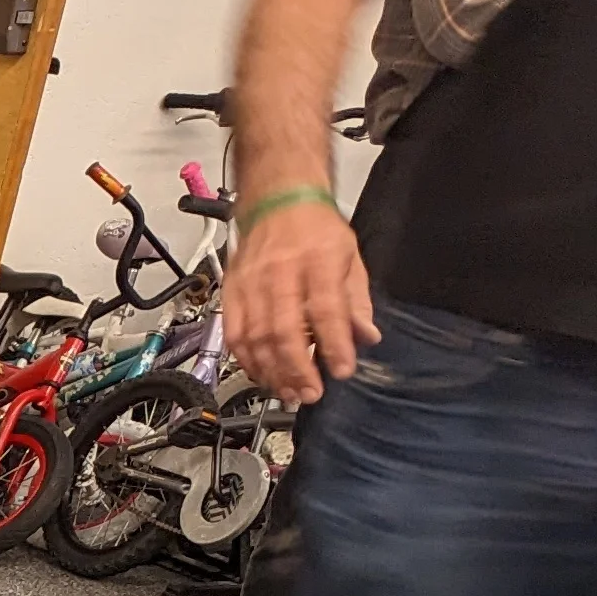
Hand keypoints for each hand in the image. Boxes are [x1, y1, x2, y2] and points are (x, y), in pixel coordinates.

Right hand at [227, 195, 377, 405]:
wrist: (276, 202)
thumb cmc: (315, 229)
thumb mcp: (350, 257)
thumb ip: (356, 301)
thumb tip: (366, 337)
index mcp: (318, 258)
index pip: (326, 309)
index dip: (334, 344)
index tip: (343, 370)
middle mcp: (281, 272)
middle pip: (284, 330)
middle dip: (298, 368)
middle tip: (311, 393)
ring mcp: (251, 284)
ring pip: (256, 338)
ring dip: (272, 372)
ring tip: (289, 391)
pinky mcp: (231, 293)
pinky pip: (234, 335)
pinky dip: (247, 361)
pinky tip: (263, 375)